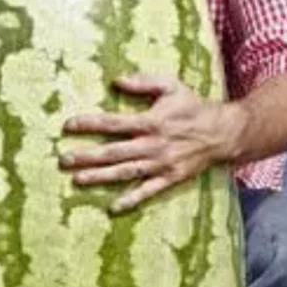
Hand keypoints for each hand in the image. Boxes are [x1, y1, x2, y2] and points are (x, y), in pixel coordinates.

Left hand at [60, 74, 233, 213]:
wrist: (222, 133)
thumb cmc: (193, 107)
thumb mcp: (171, 86)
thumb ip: (143, 82)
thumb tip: (115, 80)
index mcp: (151, 121)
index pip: (113, 123)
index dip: (89, 124)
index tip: (68, 125)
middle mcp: (153, 145)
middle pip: (113, 152)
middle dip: (87, 156)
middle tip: (63, 160)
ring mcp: (161, 164)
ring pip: (125, 172)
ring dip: (100, 177)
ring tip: (77, 180)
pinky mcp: (170, 178)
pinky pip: (148, 191)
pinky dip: (131, 199)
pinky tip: (113, 207)